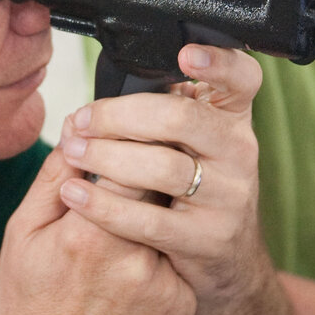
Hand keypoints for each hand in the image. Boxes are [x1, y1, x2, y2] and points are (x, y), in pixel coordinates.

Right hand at [0, 145, 195, 314]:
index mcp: (90, 233)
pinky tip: (130, 267)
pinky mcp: (183, 304)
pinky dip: (159, 249)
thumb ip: (54, 178)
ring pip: (169, 218)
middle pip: (156, 183)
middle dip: (143, 166)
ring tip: (124, 220)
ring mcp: (165, 284)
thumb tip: (80, 127)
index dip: (124, 136)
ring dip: (152, 208)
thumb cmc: (27, 310)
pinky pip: (176, 256)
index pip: (127, 156)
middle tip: (130, 162)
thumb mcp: (21, 237)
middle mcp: (135, 256)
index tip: (117, 129)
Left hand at [52, 44, 266, 303]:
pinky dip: (103, 205)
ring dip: (106, 157)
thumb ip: (169, 111)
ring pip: (162, 168)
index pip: (242, 79)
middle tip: (81, 120)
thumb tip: (111, 84)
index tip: (185, 54)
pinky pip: (147, 219)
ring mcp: (228, 197)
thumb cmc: (195, 186)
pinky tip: (73, 194)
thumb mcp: (196, 141)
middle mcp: (239, 152)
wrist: (225, 260)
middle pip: (182, 119)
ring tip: (72, 151)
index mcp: (233, 119)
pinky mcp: (207, 238)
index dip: (219, 62)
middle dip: (119, 116)